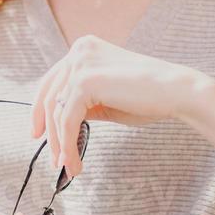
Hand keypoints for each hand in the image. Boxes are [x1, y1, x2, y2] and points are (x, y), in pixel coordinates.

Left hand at [30, 34, 200, 176]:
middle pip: (50, 95)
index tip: (38, 133)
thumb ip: (84, 103)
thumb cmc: (149, 96)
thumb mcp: (107, 98)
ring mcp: (80, 63)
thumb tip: (60, 123)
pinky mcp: (85, 81)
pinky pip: (68, 120)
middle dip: (48, 130)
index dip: (41, 109)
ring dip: (60, 143)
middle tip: (53, 157)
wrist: (176, 92)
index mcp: (84, 48)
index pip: (52, 80)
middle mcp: (79, 50)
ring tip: (68, 166)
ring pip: (57, 110)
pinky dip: (68, 144)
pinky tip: (74, 162)